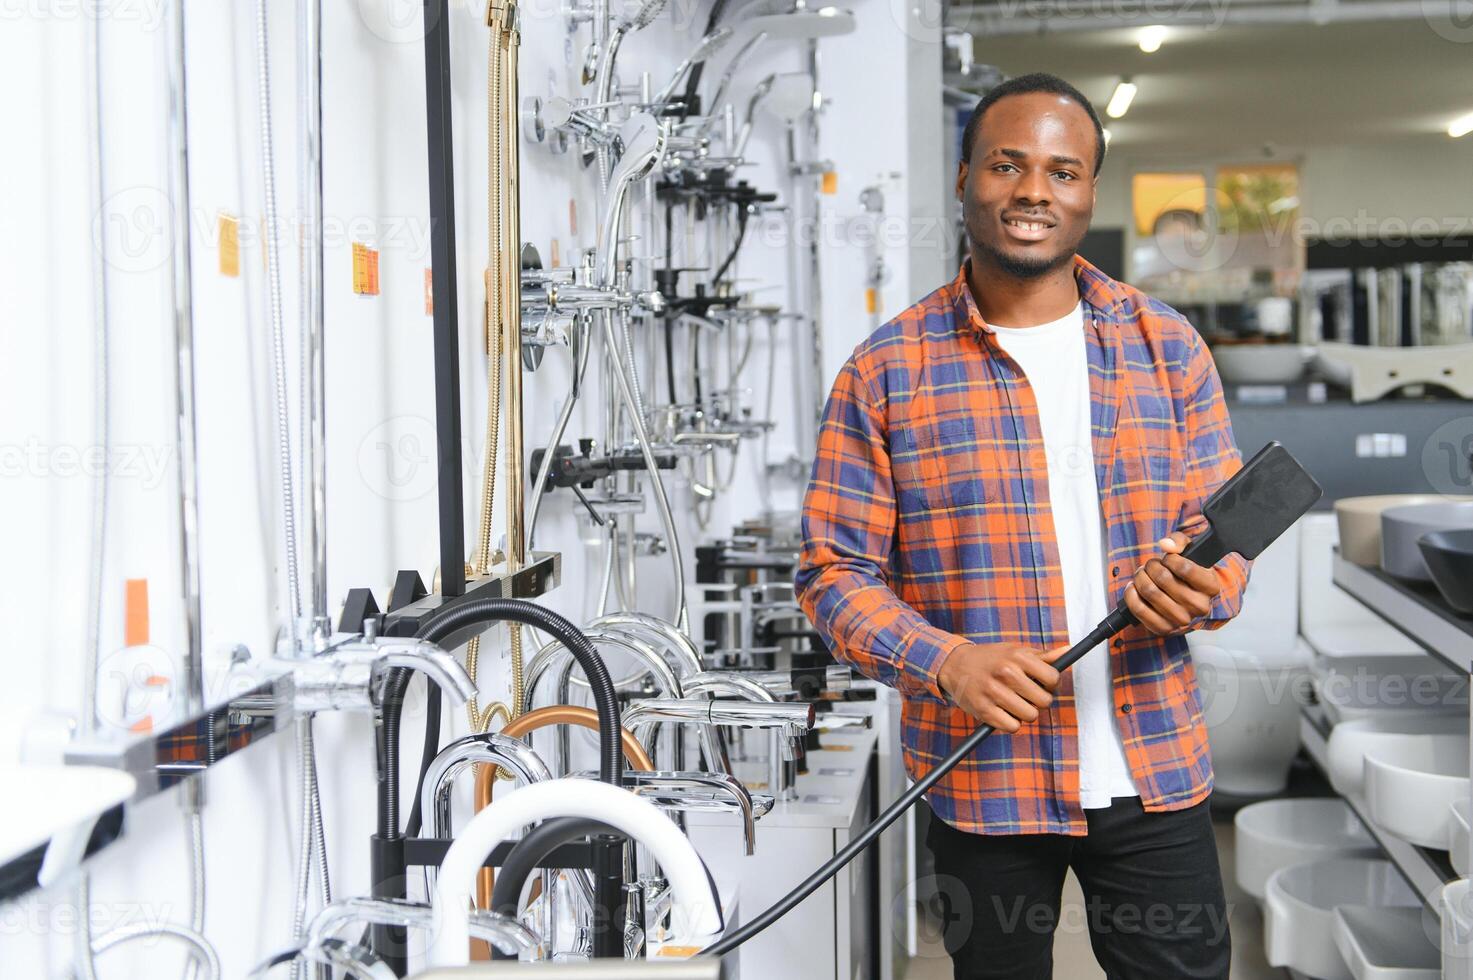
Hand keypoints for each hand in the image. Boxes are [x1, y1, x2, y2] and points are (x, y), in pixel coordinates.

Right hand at [937, 643, 1062, 733]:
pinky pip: (1013, 727)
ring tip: (1014, 702)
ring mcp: (993, 692)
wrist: (954, 664)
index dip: (1051, 683)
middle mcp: (1005, 673)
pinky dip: (1011, 723)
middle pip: (1044, 701)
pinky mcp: (984, 710)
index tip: (1042, 683)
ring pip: (1030, 716)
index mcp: (1016, 656)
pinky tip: (1004, 712)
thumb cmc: (991, 659)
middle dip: (1039, 700)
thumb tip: (1067, 651)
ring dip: (1025, 713)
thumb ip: (1042, 656)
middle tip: (1028, 695)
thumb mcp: (1014, 651)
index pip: (1052, 678)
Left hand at [1123, 531, 1221, 636]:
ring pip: (1150, 591)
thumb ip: (1180, 542)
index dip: (1170, 559)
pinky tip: (1134, 587)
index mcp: (1211, 587)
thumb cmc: (1187, 575)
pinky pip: (1139, 609)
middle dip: (1152, 566)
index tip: (1168, 559)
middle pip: (1163, 578)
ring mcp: (1182, 620)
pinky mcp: (1164, 628)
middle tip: (1151, 565)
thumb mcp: (1190, 553)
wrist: (1186, 602)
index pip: (1185, 568)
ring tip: (1143, 574)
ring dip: (1140, 577)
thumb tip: (1166, 544)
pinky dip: (1131, 594)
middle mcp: (1199, 606)